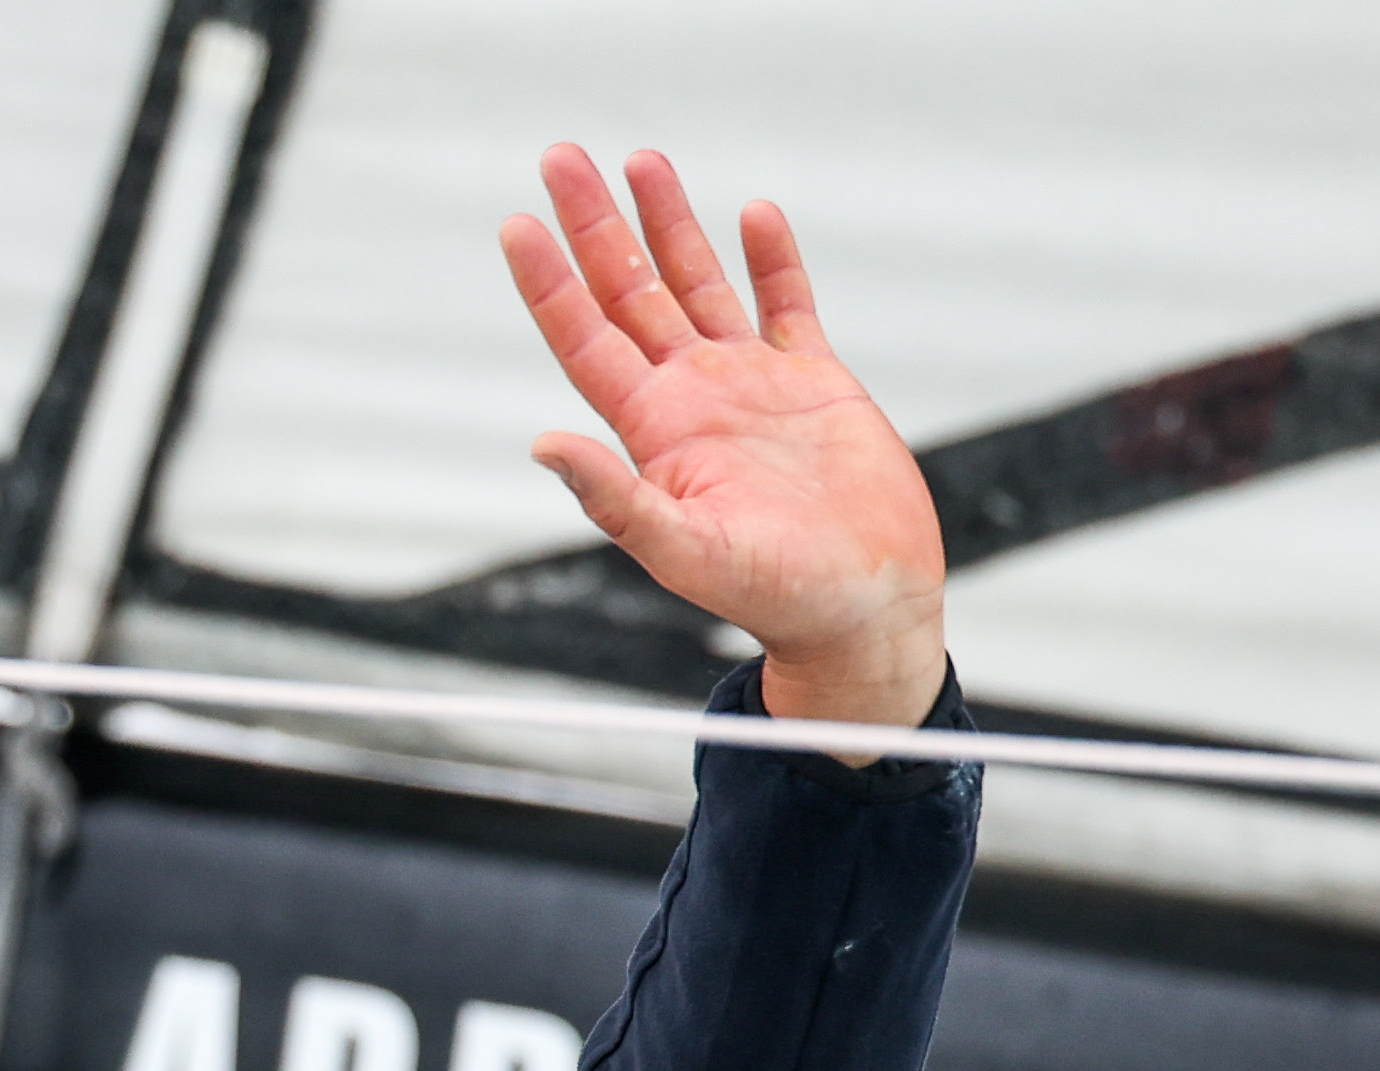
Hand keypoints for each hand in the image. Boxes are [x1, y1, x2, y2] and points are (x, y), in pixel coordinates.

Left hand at [499, 147, 945, 736]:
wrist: (862, 604)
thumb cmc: (772, 595)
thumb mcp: (680, 551)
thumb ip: (612, 498)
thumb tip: (542, 444)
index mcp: (655, 431)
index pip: (586, 338)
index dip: (550, 282)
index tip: (518, 224)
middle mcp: (693, 396)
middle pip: (630, 291)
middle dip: (594, 225)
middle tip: (561, 157)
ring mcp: (752, 383)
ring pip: (698, 283)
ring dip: (668, 223)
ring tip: (640, 161)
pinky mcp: (815, 382)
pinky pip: (788, 304)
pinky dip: (772, 260)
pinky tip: (753, 215)